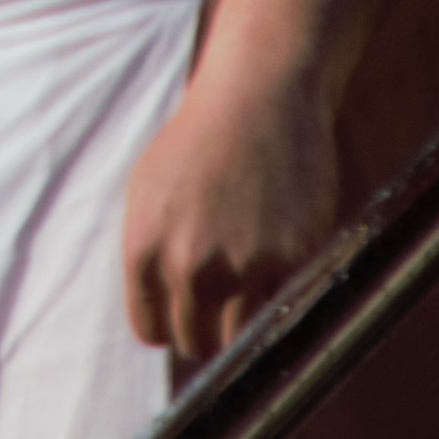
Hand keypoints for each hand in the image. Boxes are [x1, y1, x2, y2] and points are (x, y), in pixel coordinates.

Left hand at [126, 52, 343, 362]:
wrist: (259, 95)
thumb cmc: (199, 141)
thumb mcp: (148, 193)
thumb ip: (150, 256)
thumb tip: (160, 324)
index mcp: (145, 247)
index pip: (152, 330)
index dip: (171, 328)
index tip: (187, 320)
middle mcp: (189, 263)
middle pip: (195, 342)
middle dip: (206, 333)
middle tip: (222, 317)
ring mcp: (243, 265)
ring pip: (239, 340)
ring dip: (245, 333)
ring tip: (250, 309)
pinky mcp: (294, 259)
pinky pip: (285, 312)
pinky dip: (284, 304)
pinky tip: (281, 278)